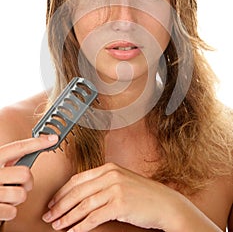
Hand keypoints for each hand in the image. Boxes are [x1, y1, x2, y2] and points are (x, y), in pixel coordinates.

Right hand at [0, 134, 57, 220]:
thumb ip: (6, 159)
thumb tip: (29, 150)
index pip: (18, 148)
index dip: (37, 143)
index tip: (53, 139)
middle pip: (25, 174)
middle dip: (27, 181)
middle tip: (19, 184)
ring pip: (21, 195)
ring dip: (18, 197)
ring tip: (7, 195)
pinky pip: (13, 212)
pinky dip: (9, 212)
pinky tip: (1, 206)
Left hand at [42, 162, 220, 231]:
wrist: (164, 203)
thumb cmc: (143, 194)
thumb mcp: (121, 181)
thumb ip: (102, 183)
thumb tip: (80, 195)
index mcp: (108, 167)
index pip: (78, 179)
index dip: (62, 191)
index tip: (52, 201)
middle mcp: (110, 175)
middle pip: (77, 191)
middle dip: (59, 205)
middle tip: (48, 215)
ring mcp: (115, 188)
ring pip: (83, 205)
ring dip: (67, 217)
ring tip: (58, 225)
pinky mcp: (120, 204)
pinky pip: (94, 217)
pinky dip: (81, 226)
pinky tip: (74, 231)